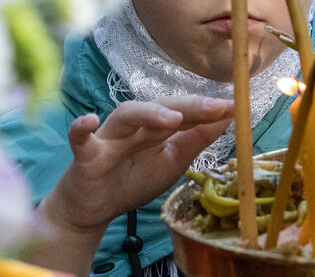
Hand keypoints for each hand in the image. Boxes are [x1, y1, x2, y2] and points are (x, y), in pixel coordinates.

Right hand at [43, 95, 233, 232]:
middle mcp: (135, 125)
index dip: (207, 108)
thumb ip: (196, 140)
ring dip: (149, 113)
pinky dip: (82, 128)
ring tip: (173, 118)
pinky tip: (90, 121)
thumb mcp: (173, 162)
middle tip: (214, 107)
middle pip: (160, 107)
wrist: (95, 208)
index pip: (184, 112)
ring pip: (127, 115)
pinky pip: (80, 138)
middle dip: (188, 106)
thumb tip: (227, 116)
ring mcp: (109, 137)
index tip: (234, 106)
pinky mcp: (85, 154)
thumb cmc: (133, 179)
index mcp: (157, 127)